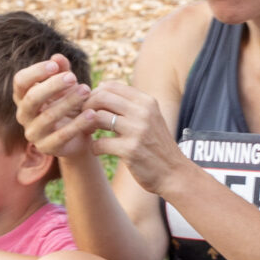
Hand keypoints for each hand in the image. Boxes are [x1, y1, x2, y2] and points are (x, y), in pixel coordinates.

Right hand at [15, 56, 99, 159]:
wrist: (78, 136)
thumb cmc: (69, 105)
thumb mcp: (67, 86)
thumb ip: (62, 71)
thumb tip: (58, 56)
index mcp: (24, 97)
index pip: (20, 81)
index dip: (35, 72)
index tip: (55, 65)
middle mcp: (24, 115)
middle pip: (31, 98)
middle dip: (52, 86)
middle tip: (73, 77)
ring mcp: (33, 133)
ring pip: (47, 116)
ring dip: (68, 102)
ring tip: (86, 90)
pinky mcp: (47, 148)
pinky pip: (61, 136)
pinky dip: (78, 124)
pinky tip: (92, 114)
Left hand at [86, 82, 192, 198]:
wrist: (174, 173)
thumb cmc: (156, 145)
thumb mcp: (150, 118)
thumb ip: (130, 104)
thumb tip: (101, 87)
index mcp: (147, 102)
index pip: (111, 86)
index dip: (95, 94)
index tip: (91, 106)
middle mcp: (143, 113)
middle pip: (102, 98)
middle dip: (87, 107)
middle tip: (85, 119)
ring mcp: (137, 131)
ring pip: (98, 117)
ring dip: (88, 126)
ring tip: (91, 133)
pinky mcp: (130, 150)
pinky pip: (100, 143)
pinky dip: (94, 147)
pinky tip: (98, 150)